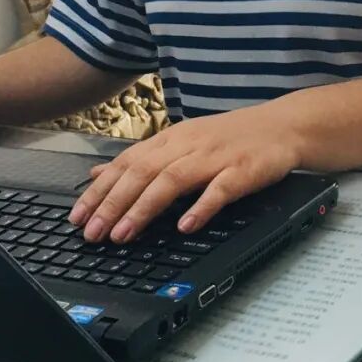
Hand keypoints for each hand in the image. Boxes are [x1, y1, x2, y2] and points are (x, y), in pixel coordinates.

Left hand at [68, 102, 304, 243]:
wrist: (284, 126)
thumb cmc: (231, 139)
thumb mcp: (181, 142)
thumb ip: (141, 159)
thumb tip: (99, 171)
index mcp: (172, 139)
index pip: (127, 163)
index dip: (100, 190)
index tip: (78, 217)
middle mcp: (189, 145)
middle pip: (143, 172)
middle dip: (114, 203)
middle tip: (92, 233)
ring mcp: (216, 157)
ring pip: (173, 180)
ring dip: (144, 208)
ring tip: (124, 234)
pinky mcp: (244, 170)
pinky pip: (220, 189)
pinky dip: (201, 207)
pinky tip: (185, 226)